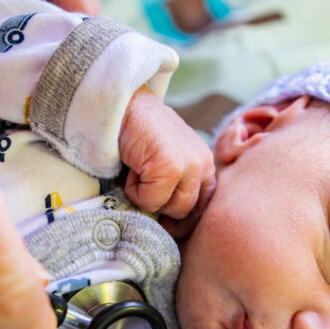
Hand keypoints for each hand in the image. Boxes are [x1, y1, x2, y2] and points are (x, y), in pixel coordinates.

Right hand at [119, 86, 216, 235]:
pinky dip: (134, 191)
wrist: (124, 105)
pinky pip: (149, 201)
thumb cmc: (142, 133)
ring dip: (148, 198)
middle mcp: (202, 164)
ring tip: (138, 173)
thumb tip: (169, 224)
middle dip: (164, 207)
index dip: (186, 219)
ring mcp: (188, 166)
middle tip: (145, 192)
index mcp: (205, 162)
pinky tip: (132, 167)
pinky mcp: (169, 168)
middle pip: (187, 211)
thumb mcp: (168, 157)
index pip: (205, 205)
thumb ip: (177, 184)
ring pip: (170, 208)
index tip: (168, 223)